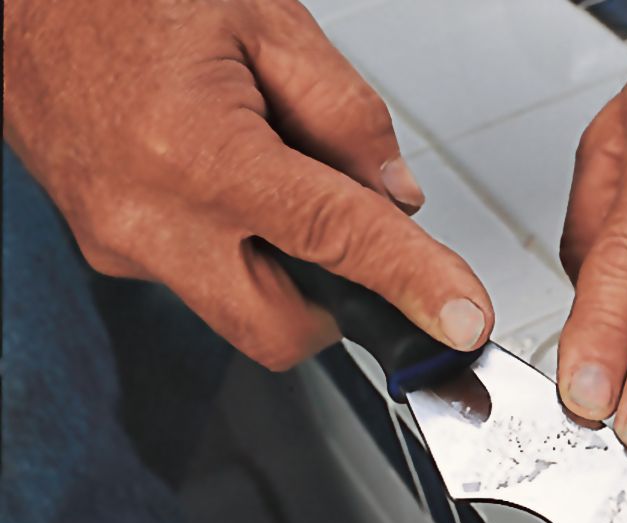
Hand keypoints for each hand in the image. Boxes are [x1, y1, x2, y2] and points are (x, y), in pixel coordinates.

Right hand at [2, 0, 492, 369]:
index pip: (337, 241)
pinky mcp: (106, 248)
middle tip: (356, 246)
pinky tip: (225, 184)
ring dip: (284, 273)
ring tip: (271, 180)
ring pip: (238, 313)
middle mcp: (150, 216)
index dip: (412, 285)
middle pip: (282, 328)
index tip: (460, 319)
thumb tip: (397, 197)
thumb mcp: (264, 20)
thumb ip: (346, 115)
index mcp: (198, 152)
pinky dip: (238, 251)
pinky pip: (198, 280)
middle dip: (337, 306)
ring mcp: (119, 242)